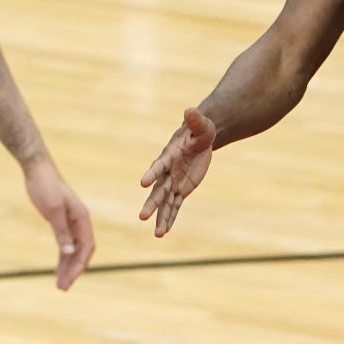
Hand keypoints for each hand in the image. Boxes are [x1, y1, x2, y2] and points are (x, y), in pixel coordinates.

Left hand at [23, 158, 94, 289]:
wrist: (38, 170)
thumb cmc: (46, 187)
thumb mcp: (53, 210)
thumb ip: (61, 231)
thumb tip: (68, 251)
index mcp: (82, 218)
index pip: (86, 247)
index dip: (79, 265)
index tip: (69, 280)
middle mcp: (80, 221)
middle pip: (82, 251)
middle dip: (74, 270)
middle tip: (62, 288)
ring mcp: (72, 222)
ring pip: (74, 249)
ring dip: (68, 266)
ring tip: (60, 283)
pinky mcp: (62, 222)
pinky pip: (66, 244)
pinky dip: (63, 257)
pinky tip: (58, 267)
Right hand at [139, 107, 214, 236]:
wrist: (200, 140)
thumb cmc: (199, 130)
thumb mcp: (201, 125)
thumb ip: (195, 120)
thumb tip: (190, 109)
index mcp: (170, 156)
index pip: (159, 165)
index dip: (152, 173)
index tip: (143, 182)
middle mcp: (168, 172)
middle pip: (159, 189)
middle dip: (152, 202)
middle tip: (142, 216)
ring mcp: (173, 182)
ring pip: (165, 202)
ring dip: (161, 217)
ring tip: (157, 234)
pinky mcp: (181, 190)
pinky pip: (174, 206)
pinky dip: (170, 218)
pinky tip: (163, 232)